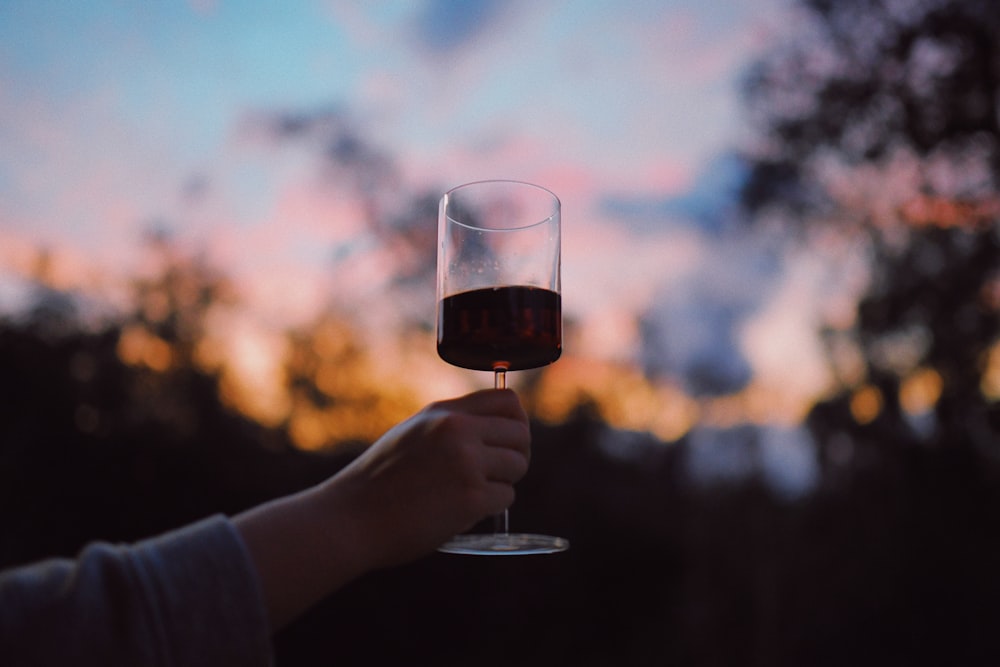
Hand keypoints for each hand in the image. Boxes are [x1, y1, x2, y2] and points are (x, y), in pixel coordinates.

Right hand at [322, 388, 531, 570]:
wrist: (350, 519)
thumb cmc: (378, 484)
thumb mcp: (412, 435)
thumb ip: (450, 426)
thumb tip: (495, 430)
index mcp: (443, 413)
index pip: (508, 401)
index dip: (517, 422)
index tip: (509, 441)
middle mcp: (457, 430)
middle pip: (521, 434)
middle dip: (516, 456)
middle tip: (497, 474)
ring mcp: (466, 462)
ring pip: (517, 466)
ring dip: (503, 483)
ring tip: (472, 493)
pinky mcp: (471, 497)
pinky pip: (506, 497)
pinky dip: (490, 507)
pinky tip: (462, 511)